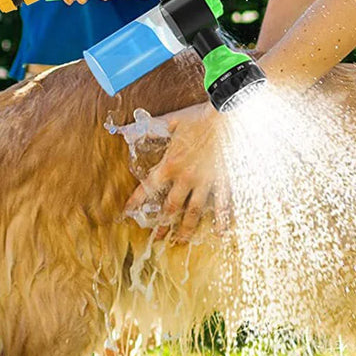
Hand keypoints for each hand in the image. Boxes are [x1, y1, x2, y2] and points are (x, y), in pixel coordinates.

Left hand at [123, 102, 227, 242]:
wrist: (227, 114)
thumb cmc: (199, 117)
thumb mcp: (172, 121)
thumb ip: (151, 128)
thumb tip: (129, 129)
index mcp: (170, 164)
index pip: (148, 188)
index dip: (137, 201)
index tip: (128, 213)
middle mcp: (185, 178)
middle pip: (171, 207)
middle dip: (163, 224)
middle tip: (158, 237)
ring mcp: (205, 182)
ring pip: (194, 212)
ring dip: (186, 229)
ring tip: (181, 241)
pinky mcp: (223, 181)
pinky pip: (222, 204)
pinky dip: (221, 220)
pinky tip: (220, 233)